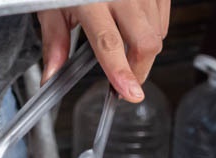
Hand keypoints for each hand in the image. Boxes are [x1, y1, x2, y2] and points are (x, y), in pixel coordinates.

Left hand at [37, 1, 169, 102]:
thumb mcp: (52, 5)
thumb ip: (54, 41)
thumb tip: (51, 75)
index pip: (109, 43)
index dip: (121, 72)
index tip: (129, 92)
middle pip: (145, 43)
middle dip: (138, 70)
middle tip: (125, 81)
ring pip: (158, 32)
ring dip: (144, 50)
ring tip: (125, 48)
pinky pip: (164, 16)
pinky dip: (153, 30)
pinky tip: (134, 27)